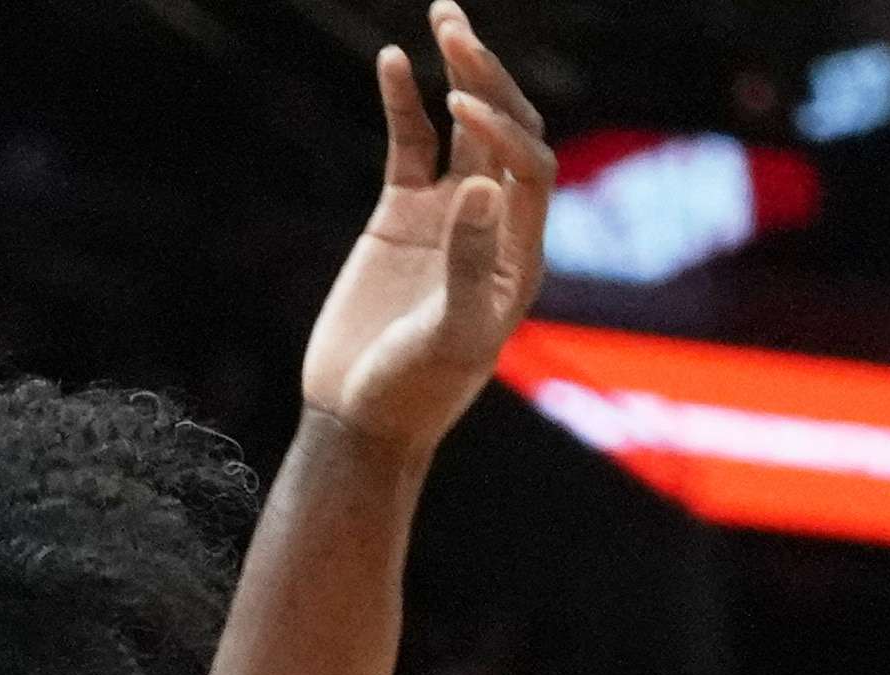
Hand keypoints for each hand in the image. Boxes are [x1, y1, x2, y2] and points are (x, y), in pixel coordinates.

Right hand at [302, 10, 556, 455]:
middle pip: (508, 132)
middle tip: (456, 29)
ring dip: (459, 72)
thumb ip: (465, 265)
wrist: (358, 418)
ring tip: (444, 14)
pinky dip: (403, 103)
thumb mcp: (445, 339)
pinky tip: (391, 61)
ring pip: (464, 128)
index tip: (463, 107)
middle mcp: (492, 225)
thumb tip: (479, 186)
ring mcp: (448, 215)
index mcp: (519, 256)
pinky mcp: (402, 215)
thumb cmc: (414, 395)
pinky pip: (410, 144)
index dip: (505, 130)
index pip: (531, 168)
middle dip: (489, 78)